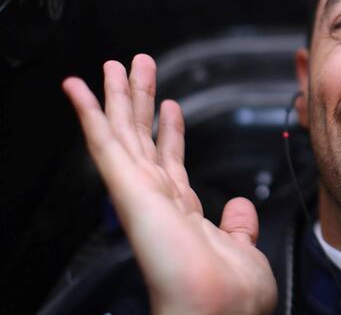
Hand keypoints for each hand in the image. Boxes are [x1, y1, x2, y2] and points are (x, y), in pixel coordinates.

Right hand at [63, 55, 276, 314]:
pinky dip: (91, 112)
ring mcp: (140, 193)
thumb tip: (240, 206)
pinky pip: (104, 143)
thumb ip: (238, 225)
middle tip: (138, 66)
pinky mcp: (127, 189)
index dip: (169, 132)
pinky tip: (81, 88)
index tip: (170, 106)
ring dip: (118, 96)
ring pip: (123, 133)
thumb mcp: (244, 250)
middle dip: (141, 101)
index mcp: (183, 214)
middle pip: (143, 139)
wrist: (220, 309)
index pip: (171, 163)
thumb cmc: (231, 296)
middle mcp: (158, 200)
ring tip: (114, 65)